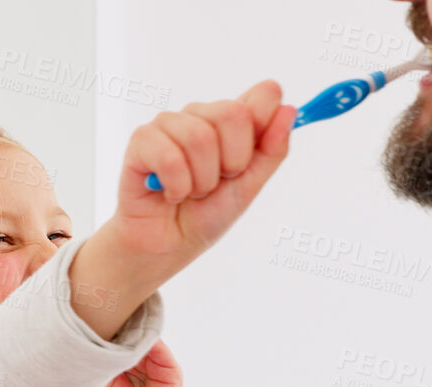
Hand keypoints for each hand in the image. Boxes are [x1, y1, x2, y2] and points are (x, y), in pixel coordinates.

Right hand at [67, 81, 297, 338]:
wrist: (169, 245)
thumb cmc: (206, 214)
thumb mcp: (250, 185)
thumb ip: (272, 149)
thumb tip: (290, 110)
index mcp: (230, 120)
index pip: (263, 95)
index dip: (264, 125)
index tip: (252, 158)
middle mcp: (199, 114)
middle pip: (233, 113)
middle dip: (231, 162)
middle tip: (216, 183)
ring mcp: (168, 124)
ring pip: (199, 137)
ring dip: (201, 180)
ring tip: (191, 192)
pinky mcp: (141, 140)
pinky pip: (169, 157)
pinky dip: (177, 187)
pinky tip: (169, 193)